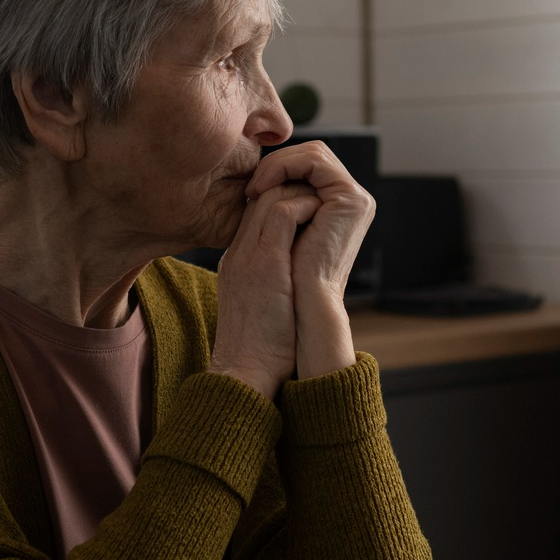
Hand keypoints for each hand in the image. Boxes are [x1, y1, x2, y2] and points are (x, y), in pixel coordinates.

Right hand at [207, 181, 320, 398]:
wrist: (246, 370)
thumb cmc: (260, 347)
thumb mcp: (259, 304)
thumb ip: (270, 280)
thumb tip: (297, 273)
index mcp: (236, 260)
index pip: (255, 210)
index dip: (282, 200)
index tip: (307, 208)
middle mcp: (238, 251)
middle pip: (260, 196)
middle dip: (293, 189)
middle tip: (319, 199)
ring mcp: (249, 253)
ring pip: (271, 196)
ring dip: (302, 195)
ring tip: (323, 208)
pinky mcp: (265, 262)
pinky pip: (283, 212)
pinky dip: (305, 207)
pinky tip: (321, 217)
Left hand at [246, 143, 372, 380]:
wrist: (300, 315)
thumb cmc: (283, 289)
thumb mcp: (275, 243)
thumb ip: (275, 213)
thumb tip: (260, 188)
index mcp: (334, 213)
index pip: (303, 171)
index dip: (275, 172)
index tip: (249, 192)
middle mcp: (347, 204)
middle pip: (309, 158)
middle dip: (277, 163)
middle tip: (251, 187)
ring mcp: (353, 200)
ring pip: (312, 154)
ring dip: (279, 163)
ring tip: (256, 187)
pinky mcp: (352, 200)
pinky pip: (316, 162)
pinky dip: (287, 165)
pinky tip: (265, 186)